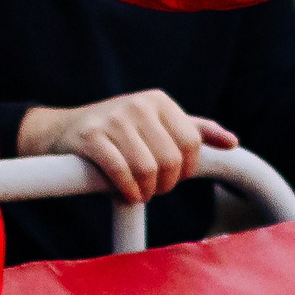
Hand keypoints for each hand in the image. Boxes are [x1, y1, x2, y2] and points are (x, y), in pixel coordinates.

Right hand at [15, 90, 235, 202]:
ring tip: (138, 192)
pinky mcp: (91, 137)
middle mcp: (138, 105)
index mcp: (159, 101)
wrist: (62, 131)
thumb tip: (233, 142)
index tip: (172, 177)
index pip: (192, 143)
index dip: (185, 169)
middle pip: (171, 159)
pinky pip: (121, 173)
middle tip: (153, 189)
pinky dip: (127, 191)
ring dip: (145, 191)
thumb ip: (194, 131)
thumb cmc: (117, 133)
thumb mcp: (157, 125)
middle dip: (165, 184)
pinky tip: (125, 193)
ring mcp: (114, 119)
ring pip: (148, 169)